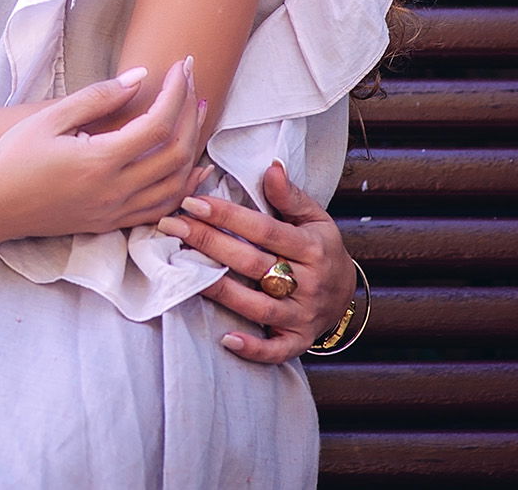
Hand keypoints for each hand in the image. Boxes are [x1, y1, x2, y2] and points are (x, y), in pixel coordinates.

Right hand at [0, 60, 207, 240]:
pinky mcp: (112, 223)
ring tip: (196, 114)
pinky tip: (194, 168)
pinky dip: (185, 186)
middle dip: (191, 113)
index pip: (158, 124)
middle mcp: (115, 191)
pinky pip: (163, 208)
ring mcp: (116, 211)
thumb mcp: (48, 119)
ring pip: (177, 183)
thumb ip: (97, 98)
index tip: (181, 65)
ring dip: (194, 147)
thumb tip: (139, 77)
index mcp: (99, 162)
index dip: (176, 92)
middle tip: (192, 82)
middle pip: (176, 153)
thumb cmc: (13, 159)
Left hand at [159, 160, 352, 362]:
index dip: (227, 215)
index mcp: (312, 248)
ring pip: (256, 305)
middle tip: (171, 225)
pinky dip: (253, 348)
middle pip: (252, 263)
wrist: (346, 292)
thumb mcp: (314, 217)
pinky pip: (276, 350)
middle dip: (209, 243)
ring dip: (217, 288)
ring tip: (180, 269)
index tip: (193, 202)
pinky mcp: (298, 341)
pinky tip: (226, 339)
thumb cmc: (320, 247)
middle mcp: (309, 283)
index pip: (263, 230)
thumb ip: (290, 195)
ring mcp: (303, 315)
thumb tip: (270, 167)